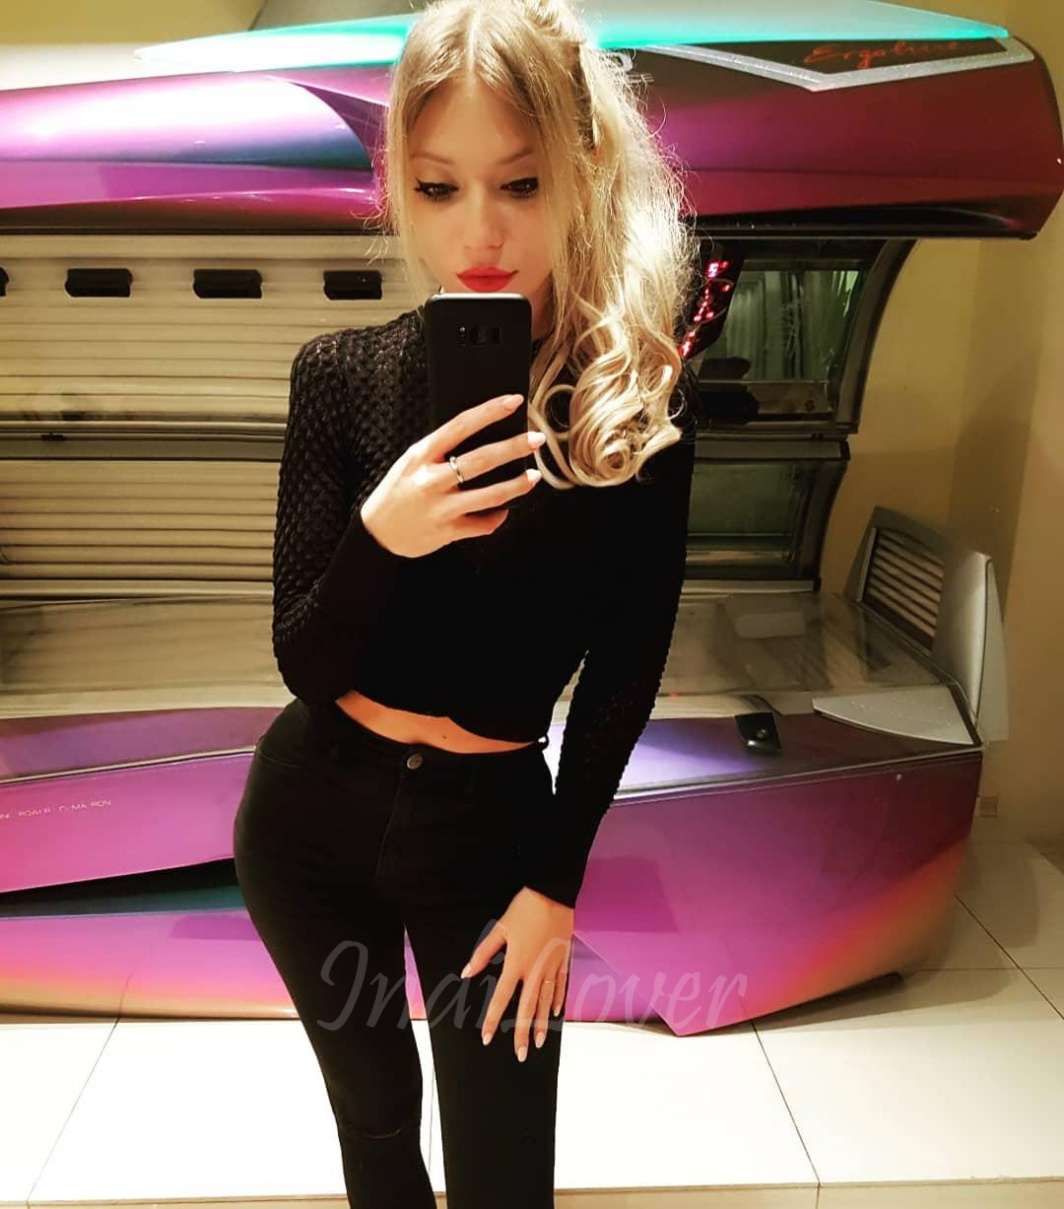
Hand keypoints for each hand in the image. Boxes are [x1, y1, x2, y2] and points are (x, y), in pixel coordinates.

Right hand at [360, 393, 545, 558]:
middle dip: (514, 448)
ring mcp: (439, 508)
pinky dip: (497, 517)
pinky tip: (505, 509)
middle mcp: (430, 480)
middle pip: (481, 460)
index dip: (489, 411)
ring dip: (516, 485)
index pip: (460, 426)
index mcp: (421, 455)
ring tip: (533, 476)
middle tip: (537, 439)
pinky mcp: (447, 532)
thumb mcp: (411, 462)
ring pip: (489, 495)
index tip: (513, 401)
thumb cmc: (398, 491)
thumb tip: (483, 435)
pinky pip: (481, 524)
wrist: (376, 533)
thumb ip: (440, 450)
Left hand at [461, 886, 572, 1061]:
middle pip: (527, 1008)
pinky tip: (554, 1013)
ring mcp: (552, 966)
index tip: (487, 1037)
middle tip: (520, 1054)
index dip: (493, 1019)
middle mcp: (535, 970)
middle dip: (522, 1033)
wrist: (554, 893)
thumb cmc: (525, 908)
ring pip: (546, 1001)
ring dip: (541, 1023)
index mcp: (516, 963)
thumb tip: (467, 972)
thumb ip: (484, 953)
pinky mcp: (563, 959)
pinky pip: (561, 985)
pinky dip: (558, 1000)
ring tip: (538, 1042)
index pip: (502, 998)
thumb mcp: (500, 928)